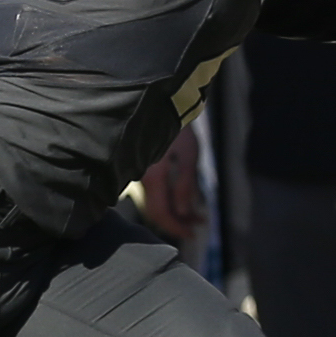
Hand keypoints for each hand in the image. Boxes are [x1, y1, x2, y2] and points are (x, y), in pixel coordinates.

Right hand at [137, 127, 202, 241]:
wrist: (158, 102)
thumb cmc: (178, 126)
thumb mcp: (189, 154)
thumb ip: (185, 185)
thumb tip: (183, 211)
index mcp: (151, 176)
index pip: (160, 214)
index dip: (176, 227)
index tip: (193, 234)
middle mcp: (139, 178)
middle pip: (156, 211)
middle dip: (178, 221)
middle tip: (198, 225)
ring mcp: (138, 173)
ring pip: (155, 201)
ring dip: (175, 211)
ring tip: (197, 214)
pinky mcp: (140, 168)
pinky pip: (153, 191)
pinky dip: (168, 199)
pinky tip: (184, 200)